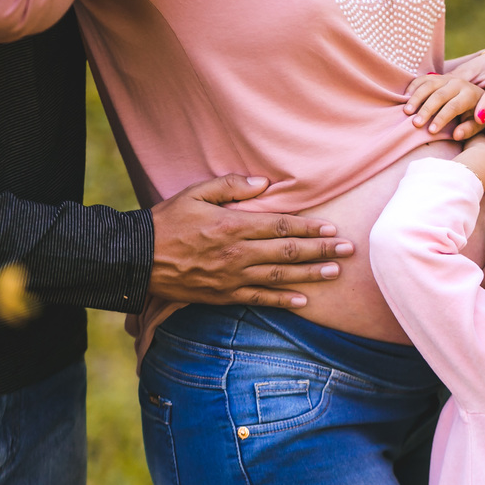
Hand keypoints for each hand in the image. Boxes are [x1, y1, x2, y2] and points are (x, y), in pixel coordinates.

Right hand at [148, 175, 354, 307]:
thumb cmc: (166, 221)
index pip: (280, 227)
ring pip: (279, 277)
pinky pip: (259, 299)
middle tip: (348, 249)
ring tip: (336, 272)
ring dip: (311, 275)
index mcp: (232, 226)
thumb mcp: (196, 193)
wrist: (136, 258)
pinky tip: (304, 301)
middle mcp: (236, 254)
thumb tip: (265, 183)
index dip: (309, 228)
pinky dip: (283, 300)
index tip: (332, 229)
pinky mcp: (224, 296)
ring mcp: (231, 278)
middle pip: (287, 252)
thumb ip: (232, 185)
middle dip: (321, 250)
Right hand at [403, 74, 484, 134]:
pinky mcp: (438, 77)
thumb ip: (469, 130)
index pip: (453, 106)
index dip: (441, 118)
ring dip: (416, 98)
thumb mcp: (479, 124)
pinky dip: (413, 87)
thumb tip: (456, 135)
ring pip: (429, 85)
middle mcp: (458, 83)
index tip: (431, 131)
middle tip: (415, 124)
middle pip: (439, 95)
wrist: (480, 95)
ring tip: (407, 112)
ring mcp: (447, 78)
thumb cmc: (476, 115)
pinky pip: (423, 79)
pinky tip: (405, 99)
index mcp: (470, 94)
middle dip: (426, 110)